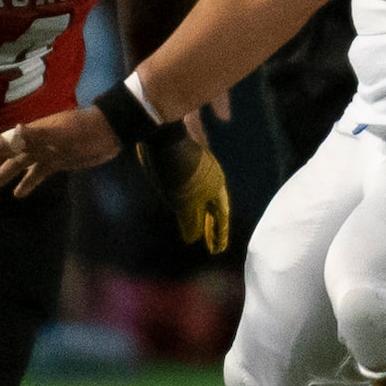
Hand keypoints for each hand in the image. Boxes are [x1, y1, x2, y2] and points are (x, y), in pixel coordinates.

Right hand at [0, 106, 116, 196]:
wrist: (110, 131)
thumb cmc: (84, 128)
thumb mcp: (60, 132)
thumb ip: (37, 135)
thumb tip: (14, 131)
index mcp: (33, 133)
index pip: (3, 143)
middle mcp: (35, 142)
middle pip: (6, 156)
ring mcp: (46, 152)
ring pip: (18, 166)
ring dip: (2, 177)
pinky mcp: (58, 162)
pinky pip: (37, 173)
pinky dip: (27, 183)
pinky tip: (18, 194)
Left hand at [137, 137, 231, 252]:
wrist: (163, 134)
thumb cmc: (176, 169)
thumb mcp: (183, 200)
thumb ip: (190, 221)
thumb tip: (192, 238)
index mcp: (216, 188)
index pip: (221, 217)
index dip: (219, 235)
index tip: (217, 250)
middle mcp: (212, 180)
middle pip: (215, 208)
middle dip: (213, 227)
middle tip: (212, 245)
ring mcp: (200, 172)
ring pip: (204, 199)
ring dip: (202, 216)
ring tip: (198, 229)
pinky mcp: (186, 166)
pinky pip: (193, 191)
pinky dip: (192, 204)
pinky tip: (183, 207)